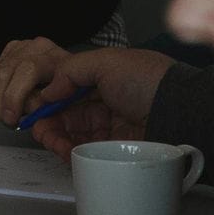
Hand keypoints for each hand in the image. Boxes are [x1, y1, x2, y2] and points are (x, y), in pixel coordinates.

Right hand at [0, 45, 175, 159]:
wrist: (178, 113)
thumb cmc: (147, 81)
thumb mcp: (107, 62)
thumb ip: (71, 70)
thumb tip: (48, 90)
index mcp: (103, 76)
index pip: (67, 88)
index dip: (49, 98)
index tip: (35, 107)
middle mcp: (105, 100)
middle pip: (66, 112)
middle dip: (48, 121)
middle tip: (39, 129)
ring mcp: (109, 125)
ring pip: (72, 133)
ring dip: (56, 138)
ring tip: (53, 142)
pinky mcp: (114, 148)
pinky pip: (85, 151)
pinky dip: (70, 152)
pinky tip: (64, 150)